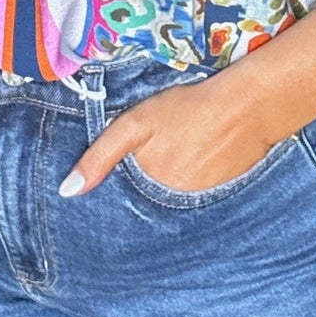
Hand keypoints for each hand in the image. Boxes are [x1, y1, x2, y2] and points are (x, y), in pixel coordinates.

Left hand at [60, 71, 281, 198]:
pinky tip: (193, 164)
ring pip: (168, 203)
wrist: (248, 108)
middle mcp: (171, 208)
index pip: (119, 203)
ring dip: (164, 190)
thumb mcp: (136, 124)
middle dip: (138, 191)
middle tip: (151, 160)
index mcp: (147, 191)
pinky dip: (187, 187)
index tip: (110, 180)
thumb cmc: (187, 109)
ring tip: (172, 160)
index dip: (111, 193)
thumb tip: (67, 192)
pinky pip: (192, 200)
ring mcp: (197, 206)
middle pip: (144, 204)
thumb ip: (100, 156)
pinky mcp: (218, 200)